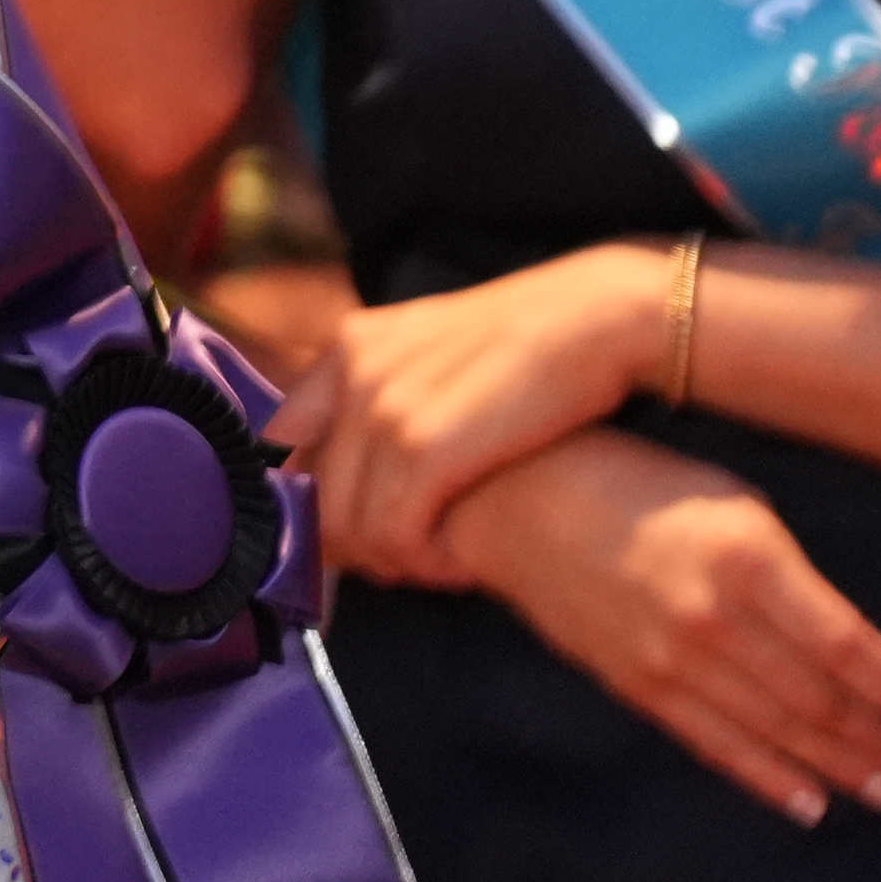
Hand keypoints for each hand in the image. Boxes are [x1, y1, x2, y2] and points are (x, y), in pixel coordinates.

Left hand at [271, 245, 666, 580]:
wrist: (597, 317)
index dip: (307, 502)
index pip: (282, 446)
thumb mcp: (437, 353)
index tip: (348, 535)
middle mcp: (354, 372)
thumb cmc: (531, 350)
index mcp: (351, 345)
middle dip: (355, 546)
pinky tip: (462, 564)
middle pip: (311, 497)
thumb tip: (354, 471)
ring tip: (439, 564)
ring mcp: (385, 407)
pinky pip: (394, 536)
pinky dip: (425, 563)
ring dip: (394, 561)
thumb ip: (388, 395)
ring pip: (350, 526)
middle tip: (406, 562)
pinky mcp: (426, 446)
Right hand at [438, 427, 880, 827]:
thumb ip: (788, 574)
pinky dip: (769, 780)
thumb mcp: (729, 500)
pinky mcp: (638, 687)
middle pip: (820, 700)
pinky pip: (716, 747)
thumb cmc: (635, 483)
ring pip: (778, 732)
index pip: (845, 645)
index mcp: (748, 558)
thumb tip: (851, 645)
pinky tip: (811, 804)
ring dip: (843, 767)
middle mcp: (714, 618)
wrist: (518, 498)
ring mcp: (672, 661)